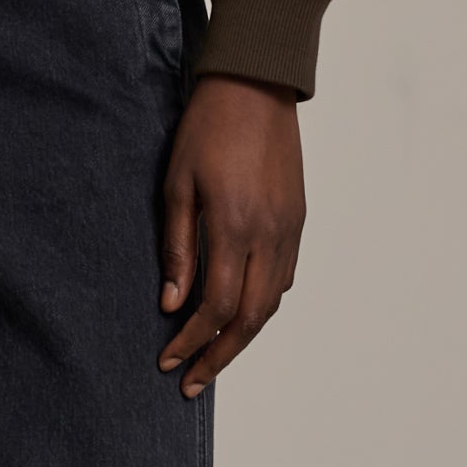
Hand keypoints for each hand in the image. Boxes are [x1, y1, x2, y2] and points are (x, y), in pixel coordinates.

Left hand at [157, 75, 305, 398]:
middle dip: (220, 356)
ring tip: (214, 356)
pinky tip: (241, 312)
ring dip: (243, 336)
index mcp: (235, 227)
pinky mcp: (298, 219)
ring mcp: (289, 229)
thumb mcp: (176, 185)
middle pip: (250, 318)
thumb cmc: (206, 128)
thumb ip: (178, 247)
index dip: (192, 341)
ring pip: (271, 302)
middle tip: (192, 381)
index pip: (215, 307)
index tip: (168, 360)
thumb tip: (171, 302)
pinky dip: (262, 304)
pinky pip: (284, 276)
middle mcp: (270, 235)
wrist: (256, 85)